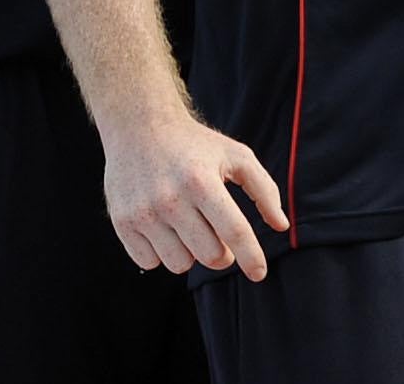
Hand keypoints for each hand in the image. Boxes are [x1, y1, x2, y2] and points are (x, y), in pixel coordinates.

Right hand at [102, 114, 286, 279]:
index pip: (233, 231)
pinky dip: (162, 254)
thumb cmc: (196, 145)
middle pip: (209, 254)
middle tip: (221, 238)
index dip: (251, 256)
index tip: (260, 274)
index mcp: (202, 182)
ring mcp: (143, 214)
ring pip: (179, 264)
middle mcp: (170, 200)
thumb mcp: (237, 156)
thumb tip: (281, 226)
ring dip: (191, 254)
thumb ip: (264, 190)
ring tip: (190, 227)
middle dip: (223, 255)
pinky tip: (165, 230)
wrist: (140, 130)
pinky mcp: (122, 223)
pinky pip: (149, 263)